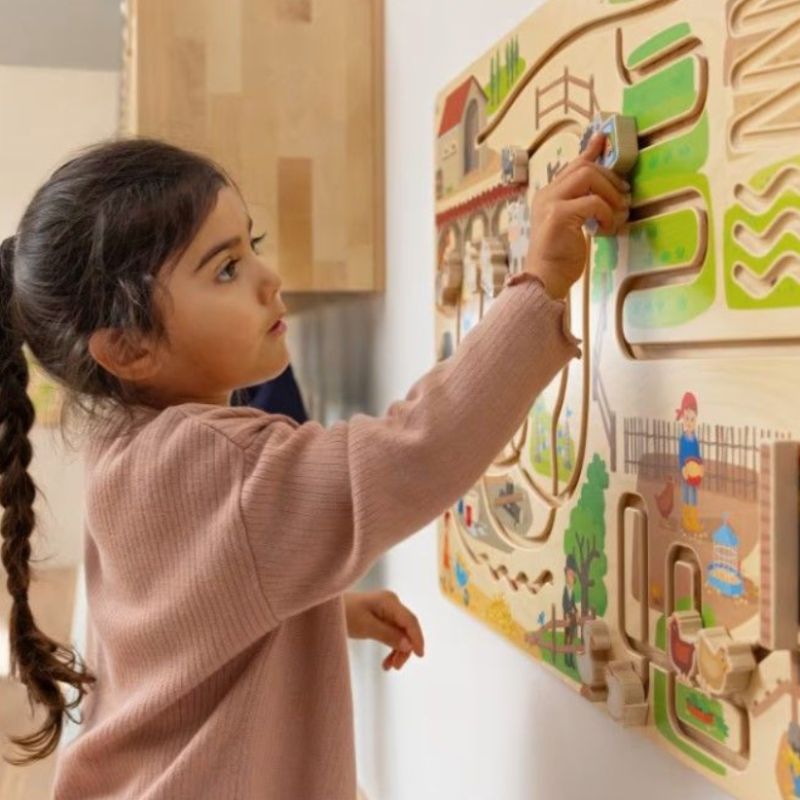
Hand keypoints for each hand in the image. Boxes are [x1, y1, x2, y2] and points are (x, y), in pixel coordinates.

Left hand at [344, 590, 424, 670]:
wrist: (328, 609)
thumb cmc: (345, 614)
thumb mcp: (366, 627)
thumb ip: (388, 635)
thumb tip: (409, 645)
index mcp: (390, 601)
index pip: (410, 621)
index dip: (417, 638)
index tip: (420, 656)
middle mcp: (392, 604)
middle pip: (407, 628)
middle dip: (405, 648)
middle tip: (397, 667)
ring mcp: (387, 610)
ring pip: (401, 633)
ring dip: (398, 650)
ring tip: (390, 667)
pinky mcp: (381, 617)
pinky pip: (393, 633)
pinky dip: (391, 647)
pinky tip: (387, 662)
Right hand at [525, 132, 630, 299]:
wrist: (544, 280)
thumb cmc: (559, 258)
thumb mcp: (571, 225)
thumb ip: (581, 206)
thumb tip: (605, 190)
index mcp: (548, 196)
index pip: (571, 165)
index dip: (590, 151)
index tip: (603, 139)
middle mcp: (546, 195)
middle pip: (584, 167)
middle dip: (610, 178)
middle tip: (624, 196)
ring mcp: (551, 203)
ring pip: (588, 177)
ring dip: (611, 193)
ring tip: (618, 213)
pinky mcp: (558, 215)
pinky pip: (593, 202)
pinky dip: (607, 214)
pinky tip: (607, 228)